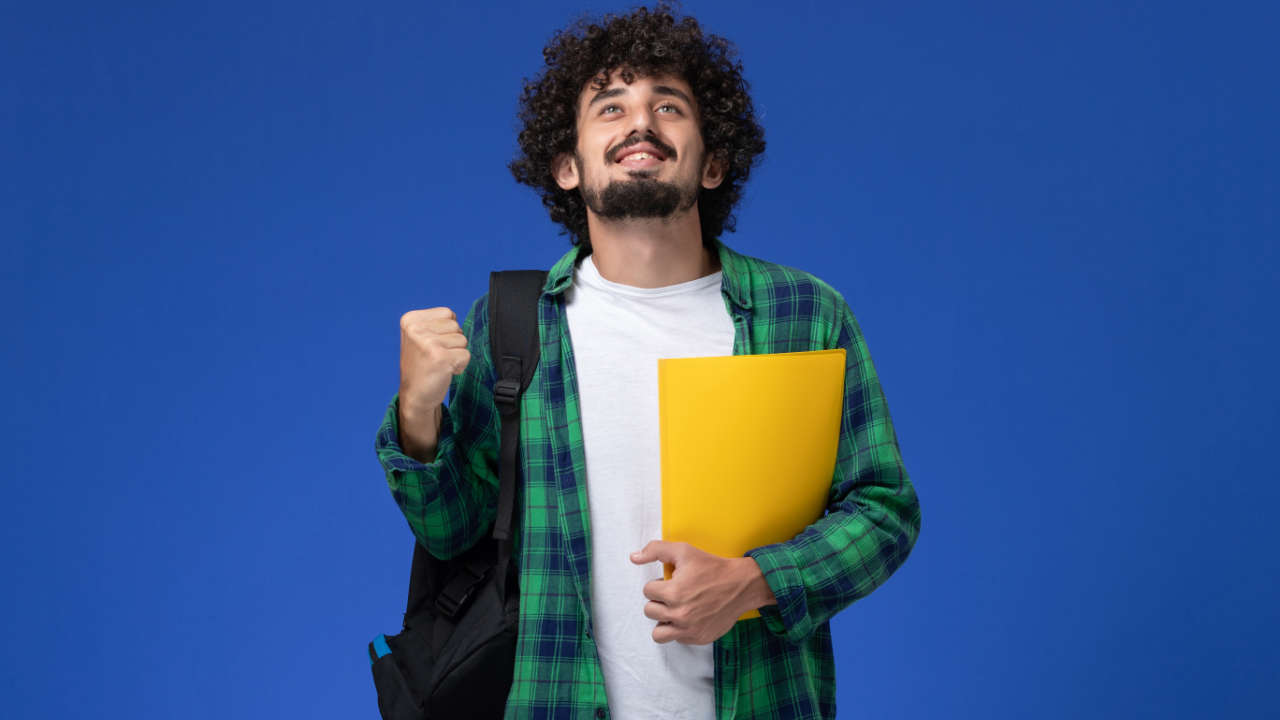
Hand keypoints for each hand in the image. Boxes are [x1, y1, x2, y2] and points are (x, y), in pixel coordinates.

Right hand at [398, 307, 469, 458]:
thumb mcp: (421, 337)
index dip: (447, 331)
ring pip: (463, 339)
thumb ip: (436, 323)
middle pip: (456, 325)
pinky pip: (466, 354)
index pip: (447, 313)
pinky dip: (460, 365)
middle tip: (437, 357)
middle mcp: (416, 329)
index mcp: (410, 320)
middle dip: (452, 342)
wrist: (415, 395)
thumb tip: (458, 319)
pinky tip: (445, 371)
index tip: (432, 346)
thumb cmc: (423, 365)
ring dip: (456, 354)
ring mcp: (427, 342)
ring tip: (440, 364)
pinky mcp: (440, 357)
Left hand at [629, 541, 775, 644]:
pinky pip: (677, 639)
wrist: (741, 585)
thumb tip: (634, 557)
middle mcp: (680, 615)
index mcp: (673, 593)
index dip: (658, 583)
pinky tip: (690, 616)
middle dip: (659, 600)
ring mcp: (689, 630)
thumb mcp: (683, 551)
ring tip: (675, 609)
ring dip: (663, 620)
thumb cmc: (712, 567)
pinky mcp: (699, 638)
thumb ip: (655, 550)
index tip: (671, 581)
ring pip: (658, 633)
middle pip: (649, 611)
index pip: (647, 591)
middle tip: (674, 593)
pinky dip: (679, 629)